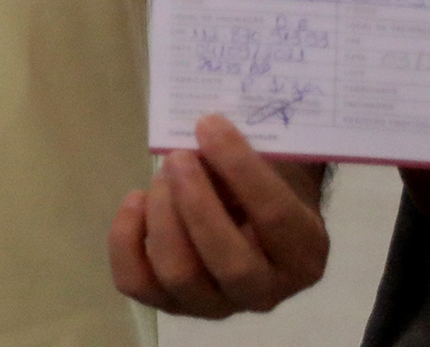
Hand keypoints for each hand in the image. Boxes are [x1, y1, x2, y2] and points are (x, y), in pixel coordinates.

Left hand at [108, 115, 328, 316]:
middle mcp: (264, 292)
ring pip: (179, 274)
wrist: (253, 213)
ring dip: (163, 216)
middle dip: (197, 202)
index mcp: (303, 254)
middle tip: (179, 156)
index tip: (210, 125)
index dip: (241, 168)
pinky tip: (135, 199)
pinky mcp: (170, 303)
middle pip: (229, 262)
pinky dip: (126, 240)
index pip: (276, 218)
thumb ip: (249, 153)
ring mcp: (215, 305)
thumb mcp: (273, 163)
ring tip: (161, 175)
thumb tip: (204, 131)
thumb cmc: (266, 180)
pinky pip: (137, 282)